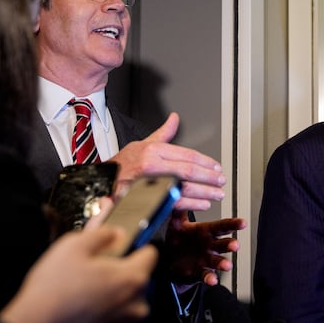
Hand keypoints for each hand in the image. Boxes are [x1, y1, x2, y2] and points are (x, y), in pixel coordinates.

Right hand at [0, 225, 157, 322]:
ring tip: (85, 302)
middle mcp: (137, 307)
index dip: (135, 249)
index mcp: (133, 279)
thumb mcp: (73, 246)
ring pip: (127, 310)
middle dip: (121, 279)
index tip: (120, 252)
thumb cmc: (52, 287)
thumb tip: (118, 234)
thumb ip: (103, 235)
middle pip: (138, 285)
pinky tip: (82, 322)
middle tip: (93, 278)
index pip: (151, 255)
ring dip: (113, 305)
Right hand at [108, 112, 226, 211]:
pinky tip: (203, 204)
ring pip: (184, 187)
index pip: (187, 154)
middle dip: (209, 177)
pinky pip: (174, 202)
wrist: (101, 182)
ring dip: (205, 192)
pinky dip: (191, 204)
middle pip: (188, 170)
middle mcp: (152, 165)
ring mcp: (150, 183)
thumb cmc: (122, 164)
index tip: (217, 167)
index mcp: (153, 150)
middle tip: (221, 180)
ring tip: (217, 193)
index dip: (206, 162)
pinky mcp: (148, 198)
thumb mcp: (142, 143)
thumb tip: (175, 118)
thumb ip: (163, 134)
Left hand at [164, 211, 246, 284]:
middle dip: (230, 244)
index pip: (222, 226)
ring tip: (227, 266)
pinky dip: (210, 278)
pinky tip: (213, 280)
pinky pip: (206, 275)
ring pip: (218, 260)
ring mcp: (206, 258)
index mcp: (206, 231)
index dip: (233, 224)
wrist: (170, 259)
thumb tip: (176, 190)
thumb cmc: (178, 238)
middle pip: (223, 243)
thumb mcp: (177, 222)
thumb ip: (179, 209)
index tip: (243, 222)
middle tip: (235, 245)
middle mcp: (210, 245)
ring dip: (223, 263)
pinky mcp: (199, 271)